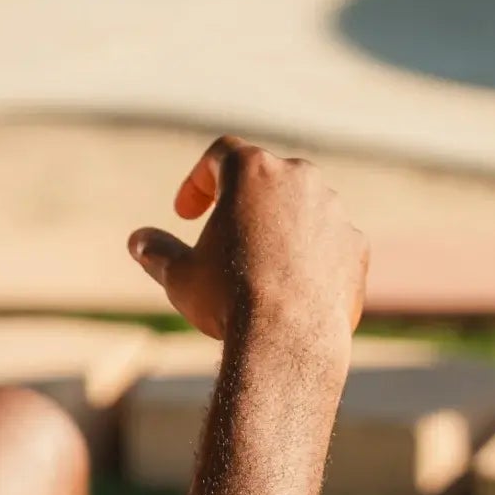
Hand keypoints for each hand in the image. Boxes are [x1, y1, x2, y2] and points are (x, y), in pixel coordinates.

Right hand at [128, 137, 367, 342]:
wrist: (289, 339)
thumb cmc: (227, 300)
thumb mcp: (180, 276)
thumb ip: (158, 252)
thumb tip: (138, 242)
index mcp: (251, 171)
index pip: (220, 155)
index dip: (197, 181)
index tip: (185, 214)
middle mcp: (299, 177)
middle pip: (266, 178)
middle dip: (244, 204)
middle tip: (225, 238)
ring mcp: (334, 210)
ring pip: (302, 209)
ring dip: (280, 230)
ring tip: (259, 272)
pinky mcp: (356, 245)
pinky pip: (329, 243)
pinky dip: (311, 258)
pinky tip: (292, 292)